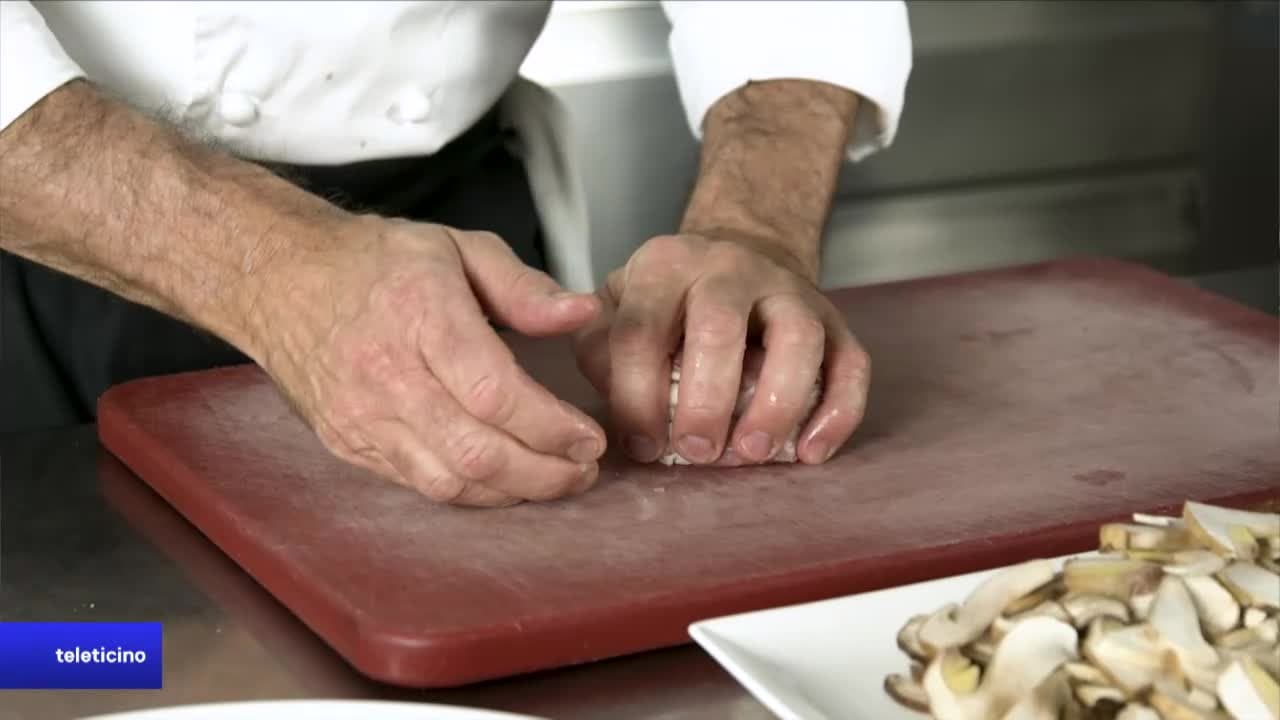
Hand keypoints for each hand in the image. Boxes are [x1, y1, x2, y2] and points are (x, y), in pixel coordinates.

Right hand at [249, 216, 606, 505]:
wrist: (279, 278)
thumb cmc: (375, 260)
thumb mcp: (457, 247)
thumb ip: (524, 286)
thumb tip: (582, 313)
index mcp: (419, 315)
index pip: (494, 393)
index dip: (550, 426)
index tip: (589, 436)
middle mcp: (386, 374)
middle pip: (475, 450)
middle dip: (543, 472)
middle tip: (584, 468)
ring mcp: (361, 417)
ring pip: (448, 480)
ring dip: (512, 491)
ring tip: (555, 479)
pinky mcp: (347, 443)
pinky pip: (418, 484)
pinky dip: (471, 491)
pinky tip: (505, 480)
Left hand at [573, 232, 869, 465]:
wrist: (740, 252)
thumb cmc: (668, 300)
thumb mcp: (617, 305)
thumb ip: (600, 347)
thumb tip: (615, 402)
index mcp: (666, 265)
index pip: (641, 329)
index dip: (637, 395)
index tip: (643, 447)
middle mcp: (729, 268)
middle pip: (720, 325)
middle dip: (707, 399)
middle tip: (698, 452)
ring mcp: (788, 290)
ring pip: (797, 337)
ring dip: (777, 402)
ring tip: (752, 454)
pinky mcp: (834, 319)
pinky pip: (850, 362)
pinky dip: (838, 412)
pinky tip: (811, 453)